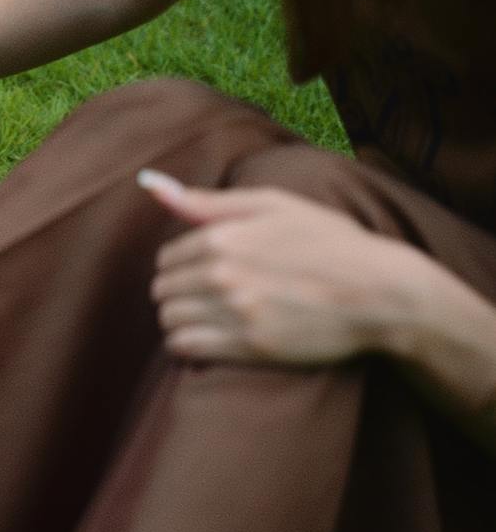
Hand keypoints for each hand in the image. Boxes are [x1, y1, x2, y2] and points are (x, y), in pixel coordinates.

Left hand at [139, 169, 426, 365]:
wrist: (382, 293)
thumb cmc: (329, 242)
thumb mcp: (273, 206)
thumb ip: (206, 201)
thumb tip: (149, 183)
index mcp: (224, 237)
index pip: (166, 259)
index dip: (180, 266)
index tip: (200, 272)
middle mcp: (223, 274)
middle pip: (163, 290)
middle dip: (177, 292)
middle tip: (203, 296)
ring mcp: (236, 312)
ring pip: (169, 320)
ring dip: (179, 320)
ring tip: (205, 318)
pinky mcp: (251, 346)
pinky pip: (186, 348)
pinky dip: (187, 345)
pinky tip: (207, 339)